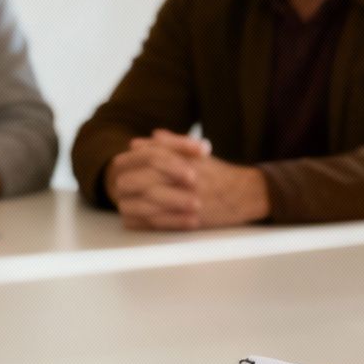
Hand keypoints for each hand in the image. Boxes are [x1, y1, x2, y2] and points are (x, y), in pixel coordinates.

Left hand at [105, 130, 267, 230]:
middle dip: (126, 183)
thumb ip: (169, 144)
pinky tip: (132, 219)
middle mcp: (183, 178)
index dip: (129, 161)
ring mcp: (185, 199)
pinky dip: (141, 221)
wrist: (245, 195)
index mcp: (183, 159)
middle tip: (117, 185)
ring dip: (130, 204)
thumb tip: (143, 140)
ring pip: (146, 203)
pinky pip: (157, 222)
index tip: (118, 164)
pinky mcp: (188, 219)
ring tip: (122, 203)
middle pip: (142, 180)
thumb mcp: (196, 153)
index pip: (147, 157)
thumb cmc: (220, 174)